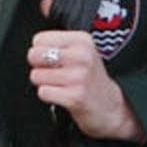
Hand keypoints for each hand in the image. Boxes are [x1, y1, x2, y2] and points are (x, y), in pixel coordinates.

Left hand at [28, 28, 143, 141]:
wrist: (112, 107)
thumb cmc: (90, 79)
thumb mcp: (81, 51)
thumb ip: (57, 43)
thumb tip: (34, 42)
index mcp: (82, 40)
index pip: (39, 39)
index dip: (41, 52)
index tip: (55, 60)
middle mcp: (82, 55)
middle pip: (34, 55)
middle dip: (39, 67)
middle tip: (54, 74)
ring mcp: (79, 76)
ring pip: (36, 75)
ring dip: (44, 84)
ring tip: (61, 86)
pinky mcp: (75, 96)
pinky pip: (43, 92)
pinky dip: (48, 96)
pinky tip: (63, 96)